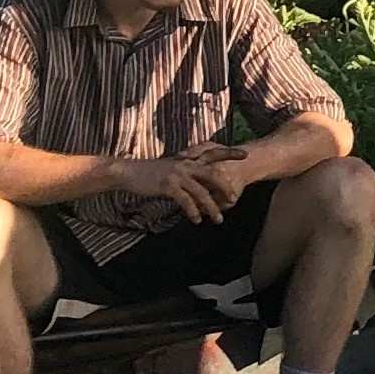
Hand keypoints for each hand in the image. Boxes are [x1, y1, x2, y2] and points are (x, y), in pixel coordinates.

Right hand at [125, 147, 249, 223]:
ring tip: (218, 220)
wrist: (128, 173)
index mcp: (187, 159)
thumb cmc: (150, 173)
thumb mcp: (171, 169)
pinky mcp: (168, 185)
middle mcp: (185, 164)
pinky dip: (193, 211)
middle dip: (226, 187)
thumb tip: (199, 186)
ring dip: (212, 208)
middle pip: (213, 175)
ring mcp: (177, 174)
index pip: (212, 153)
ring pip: (202, 192)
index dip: (229, 153)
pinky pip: (186, 201)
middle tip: (235, 199)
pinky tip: (196, 220)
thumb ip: (186, 174)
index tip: (246, 155)